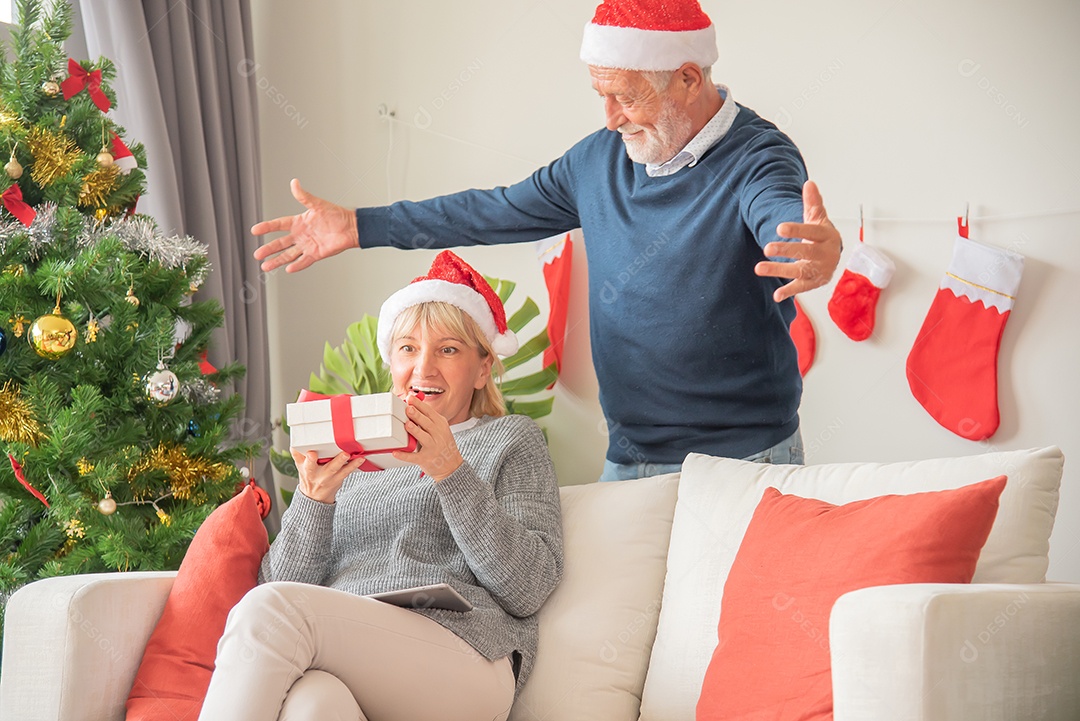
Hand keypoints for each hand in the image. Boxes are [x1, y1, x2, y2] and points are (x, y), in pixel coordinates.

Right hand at [252, 178, 358, 272]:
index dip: (267, 227)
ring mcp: (307, 245)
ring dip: (277, 260)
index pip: (278, 225)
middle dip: (268, 249)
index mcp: (298, 222)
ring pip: (288, 254)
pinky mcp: (316, 254)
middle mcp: (300, 235)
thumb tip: (294, 182)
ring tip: (265, 266)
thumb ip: (304, 196)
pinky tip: (288, 269)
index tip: (254, 230)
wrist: (351, 227)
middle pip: (280, 243)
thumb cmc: (336, 214)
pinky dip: (297, 265)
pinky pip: (304, 261)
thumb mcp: (318, 204)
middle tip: (257, 254)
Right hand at [291, 449, 366, 503]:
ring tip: (352, 455)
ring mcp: (330, 477)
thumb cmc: (308, 477)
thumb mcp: (300, 466)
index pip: (306, 463)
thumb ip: (298, 454)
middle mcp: (318, 474)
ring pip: (338, 470)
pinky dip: (354, 464)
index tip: (311, 453)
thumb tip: (295, 444)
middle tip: (341, 454)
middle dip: (336, 461)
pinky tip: (360, 459)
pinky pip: (347, 471)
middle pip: (327, 468)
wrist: (315, 497)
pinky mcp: (339, 478)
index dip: (309, 459)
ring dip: (346, 463)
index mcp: (307, 470)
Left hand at [392, 396, 464, 480]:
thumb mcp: (441, 428)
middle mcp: (438, 435)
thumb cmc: (443, 444)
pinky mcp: (426, 459)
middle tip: (408, 408)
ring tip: (407, 425)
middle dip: (417, 415)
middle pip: (426, 423)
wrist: (452, 465)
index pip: (429, 412)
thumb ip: (429, 418)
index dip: (419, 404)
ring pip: (423, 438)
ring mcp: (432, 447)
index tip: (410, 398)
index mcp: (441, 425)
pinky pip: (414, 457)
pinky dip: (404, 455)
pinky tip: (396, 452)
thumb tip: (413, 405)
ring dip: (415, 431)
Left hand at [754, 180, 842, 301]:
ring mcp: (820, 270)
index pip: (811, 232)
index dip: (796, 230)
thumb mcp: (817, 218)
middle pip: (805, 253)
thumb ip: (813, 203)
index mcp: (826, 236)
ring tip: (758, 268)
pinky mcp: (815, 282)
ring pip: (799, 271)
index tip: (779, 228)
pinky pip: (801, 287)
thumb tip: (808, 183)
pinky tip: (776, 295)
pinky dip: (789, 292)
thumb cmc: (820, 235)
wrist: (832, 255)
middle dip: (786, 251)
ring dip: (779, 270)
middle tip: (766, 247)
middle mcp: (825, 254)